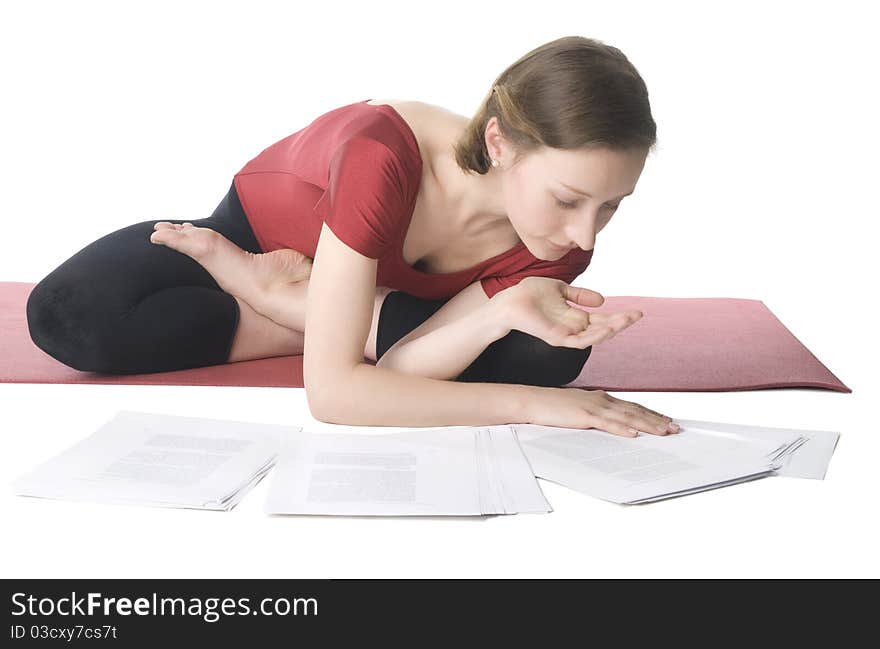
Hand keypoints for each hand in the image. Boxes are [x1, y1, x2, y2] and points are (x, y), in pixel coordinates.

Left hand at [492, 276, 642, 348]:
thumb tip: (602, 299)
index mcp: (574, 317)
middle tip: (638, 315)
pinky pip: (580, 342)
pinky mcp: (557, 339)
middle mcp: (573, 328)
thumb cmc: (529, 294)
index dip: (618, 316)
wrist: (509, 300)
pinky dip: (594, 336)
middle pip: (602, 330)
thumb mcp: (560, 289)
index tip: (636, 312)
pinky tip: (607, 329)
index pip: (601, 320)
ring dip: (612, 330)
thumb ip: (580, 294)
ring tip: (627, 320)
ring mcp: (566, 335)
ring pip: (595, 338)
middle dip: (621, 323)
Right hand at [524, 386, 679, 437]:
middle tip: (675, 428)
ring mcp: (593, 407)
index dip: (650, 414)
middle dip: (657, 420)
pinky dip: (623, 428)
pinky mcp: (584, 415)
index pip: (631, 406)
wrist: (532, 400)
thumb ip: (593, 415)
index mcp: (599, 398)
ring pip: (627, 417)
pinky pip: (608, 423)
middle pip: (635, 410)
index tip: (665, 420)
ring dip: (648, 424)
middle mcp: (601, 400)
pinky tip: (635, 434)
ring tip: (664, 432)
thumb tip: (606, 425)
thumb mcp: (576, 410)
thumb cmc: (550, 407)